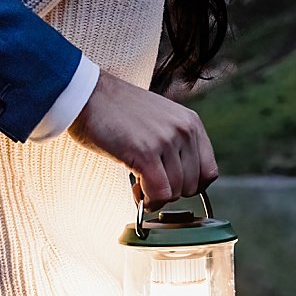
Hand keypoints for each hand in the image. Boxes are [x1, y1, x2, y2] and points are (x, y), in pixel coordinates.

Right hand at [65, 71, 218, 206]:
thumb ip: (175, 145)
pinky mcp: (146, 152)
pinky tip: (136, 191)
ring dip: (155, 196)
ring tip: (138, 184)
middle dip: (170, 192)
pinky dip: (148, 200)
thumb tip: (179, 183)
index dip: (188, 186)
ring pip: (175, 192)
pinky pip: (159, 193)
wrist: (87, 95)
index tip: (169, 185)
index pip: (209, 172)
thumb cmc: (116, 112)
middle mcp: (184, 130)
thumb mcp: (159, 121)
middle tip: (148, 185)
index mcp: (191, 123)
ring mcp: (166, 141)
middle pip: (192, 187)